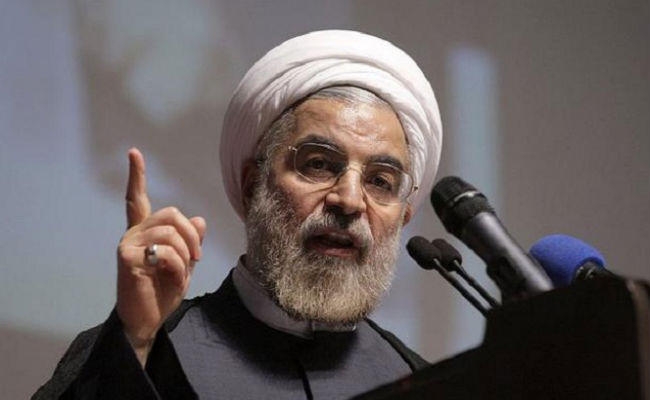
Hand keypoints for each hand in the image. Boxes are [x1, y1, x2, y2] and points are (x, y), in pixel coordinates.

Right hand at [116, 148, 205, 364]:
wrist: (147, 319)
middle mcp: (133, 233)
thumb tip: (200, 220)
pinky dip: (178, 266)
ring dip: (186, 253)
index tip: (133, 153)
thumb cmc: (162, 291)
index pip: (137, 198)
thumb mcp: (184, 264)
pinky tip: (173, 279)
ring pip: (170, 232)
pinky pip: (165, 251)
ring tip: (184, 270)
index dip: (135, 175)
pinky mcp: (127, 258)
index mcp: (144, 232)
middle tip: (196, 258)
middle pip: (171, 213)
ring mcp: (128, 244)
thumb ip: (190, 242)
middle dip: (192, 235)